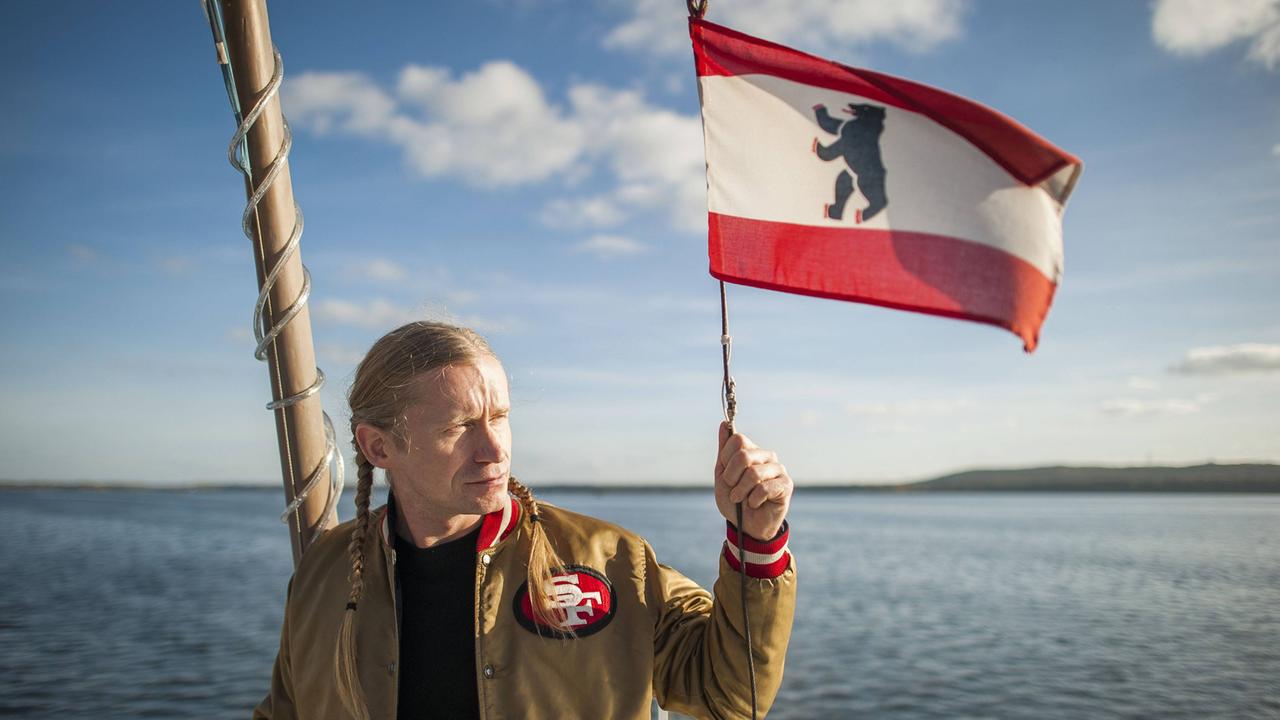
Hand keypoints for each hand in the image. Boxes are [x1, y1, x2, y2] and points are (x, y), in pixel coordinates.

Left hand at [713, 422, 792, 540]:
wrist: (747, 527)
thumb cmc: (735, 501)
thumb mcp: (722, 476)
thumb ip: (724, 451)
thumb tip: (723, 424)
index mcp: (751, 450)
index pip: (737, 439)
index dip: (726, 459)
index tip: (726, 474)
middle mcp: (767, 456)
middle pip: (743, 455)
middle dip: (732, 477)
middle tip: (733, 490)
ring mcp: (778, 469)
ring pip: (753, 473)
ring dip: (741, 492)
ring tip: (741, 500)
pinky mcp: (786, 485)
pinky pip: (764, 488)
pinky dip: (753, 500)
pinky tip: (755, 504)